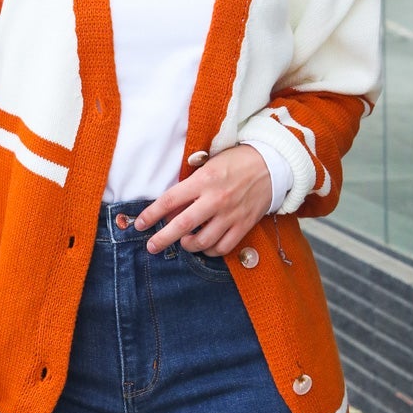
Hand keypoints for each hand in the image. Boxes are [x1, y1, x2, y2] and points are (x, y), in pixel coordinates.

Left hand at [135, 145, 271, 256]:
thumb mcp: (209, 165)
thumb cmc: (236, 162)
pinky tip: (205, 245)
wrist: (272, 164)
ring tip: (183, 242)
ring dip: (188, 245)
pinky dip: (210, 251)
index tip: (140, 224)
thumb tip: (171, 210)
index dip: (152, 214)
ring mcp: (231, 214)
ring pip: (203, 241)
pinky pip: (223, 247)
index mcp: (204, 180)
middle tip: (151, 247)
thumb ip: (190, 185)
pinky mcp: (244, 224)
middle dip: (163, 239)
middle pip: (183, 225)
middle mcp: (216, 199)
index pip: (170, 200)